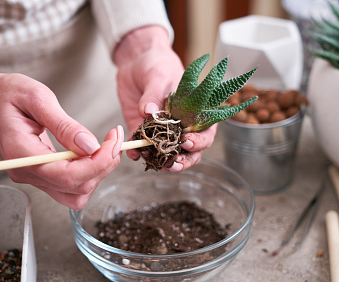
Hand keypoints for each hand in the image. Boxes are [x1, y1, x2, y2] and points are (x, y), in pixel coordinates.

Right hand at [0, 64, 123, 208]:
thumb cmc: (6, 94)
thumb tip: (91, 145)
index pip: (68, 175)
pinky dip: (88, 173)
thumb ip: (64, 125)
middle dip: (104, 166)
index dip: (98, 163)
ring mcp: (33, 177)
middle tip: (114, 140)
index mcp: (22, 154)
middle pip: (76, 189)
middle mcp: (27, 173)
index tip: (113, 141)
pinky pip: (70, 186)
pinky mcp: (40, 175)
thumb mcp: (37, 98)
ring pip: (76, 194)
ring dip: (98, 173)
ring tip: (106, 146)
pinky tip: (93, 152)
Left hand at [113, 25, 216, 170]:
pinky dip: (138, 154)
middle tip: (173, 163)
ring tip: (154, 163)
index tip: (187, 142)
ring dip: (162, 162)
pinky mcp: (142, 131)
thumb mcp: (157, 75)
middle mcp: (180, 126)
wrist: (135, 61)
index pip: (204, 133)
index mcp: (194, 112)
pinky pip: (142, 148)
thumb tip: (149, 112)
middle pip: (190, 151)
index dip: (199, 142)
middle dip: (184, 160)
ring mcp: (161, 131)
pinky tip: (134, 155)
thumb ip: (154, 94)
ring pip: (168, 154)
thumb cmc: (157, 64)